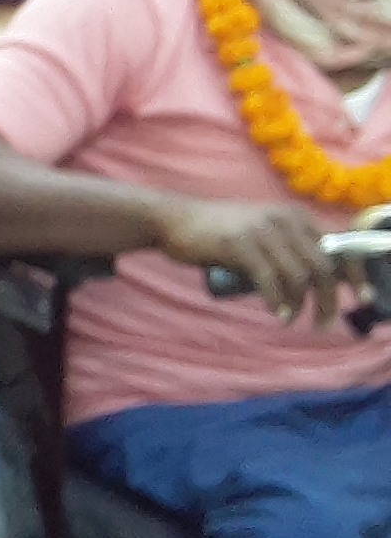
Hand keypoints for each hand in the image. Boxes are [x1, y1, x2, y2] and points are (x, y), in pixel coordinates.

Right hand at [159, 200, 343, 325]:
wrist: (173, 220)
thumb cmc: (218, 232)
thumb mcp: (262, 231)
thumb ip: (287, 246)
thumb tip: (318, 279)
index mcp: (295, 216)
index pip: (340, 244)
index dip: (357, 273)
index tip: (364, 297)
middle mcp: (285, 219)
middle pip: (323, 266)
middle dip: (329, 299)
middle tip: (322, 322)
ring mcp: (262, 231)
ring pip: (299, 276)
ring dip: (300, 306)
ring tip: (292, 320)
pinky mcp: (240, 245)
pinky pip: (270, 280)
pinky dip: (278, 302)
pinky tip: (279, 315)